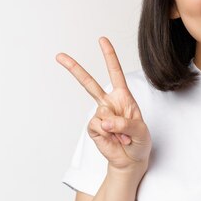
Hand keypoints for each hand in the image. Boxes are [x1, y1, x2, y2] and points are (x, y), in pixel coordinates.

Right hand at [56, 37, 151, 172]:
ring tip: (124, 136)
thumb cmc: (140, 142)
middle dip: (74, 69)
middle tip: (59, 56)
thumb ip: (125, 124)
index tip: (102, 39)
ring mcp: (100, 115)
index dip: (109, 56)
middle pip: (89, 83)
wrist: (131, 160)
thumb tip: (104, 121)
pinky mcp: (93, 128)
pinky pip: (97, 126)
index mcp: (123, 97)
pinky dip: (108, 135)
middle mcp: (109, 103)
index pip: (115, 73)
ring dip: (117, 128)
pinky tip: (115, 140)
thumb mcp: (141, 131)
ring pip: (101, 113)